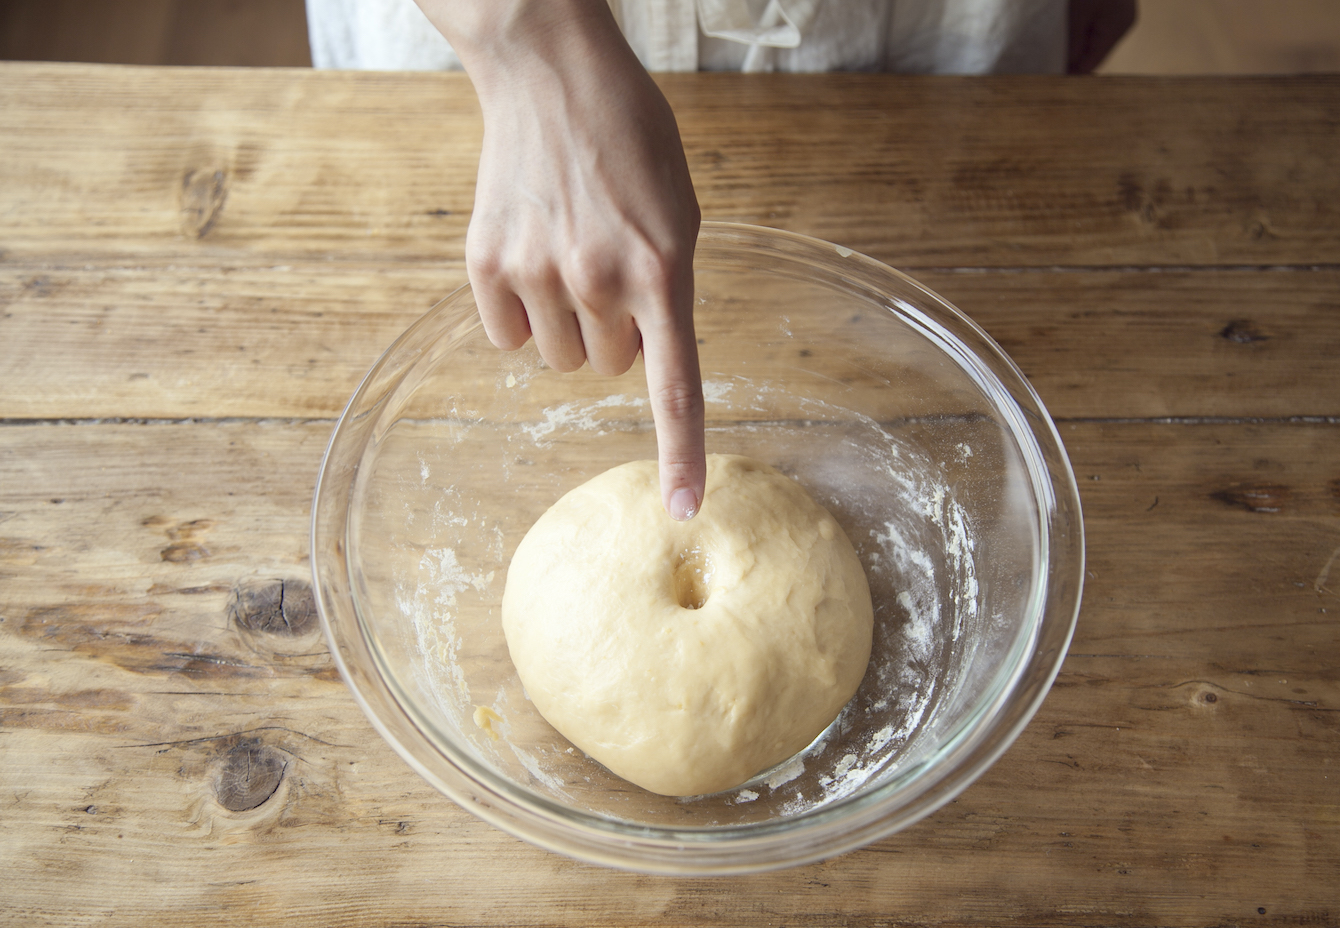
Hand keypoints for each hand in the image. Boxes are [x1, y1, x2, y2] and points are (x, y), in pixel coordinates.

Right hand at [415, 0, 705, 519]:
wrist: (551, 76)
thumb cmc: (628, 141)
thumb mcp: (677, 212)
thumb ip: (668, 290)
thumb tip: (638, 361)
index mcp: (662, 268)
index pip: (675, 386)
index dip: (681, 453)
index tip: (683, 507)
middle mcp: (599, 278)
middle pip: (611, 367)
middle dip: (616, 332)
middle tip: (608, 267)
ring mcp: (537, 273)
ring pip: (561, 357)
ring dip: (568, 323)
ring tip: (567, 253)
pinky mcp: (486, 266)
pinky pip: (508, 337)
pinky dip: (520, 313)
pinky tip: (528, 255)